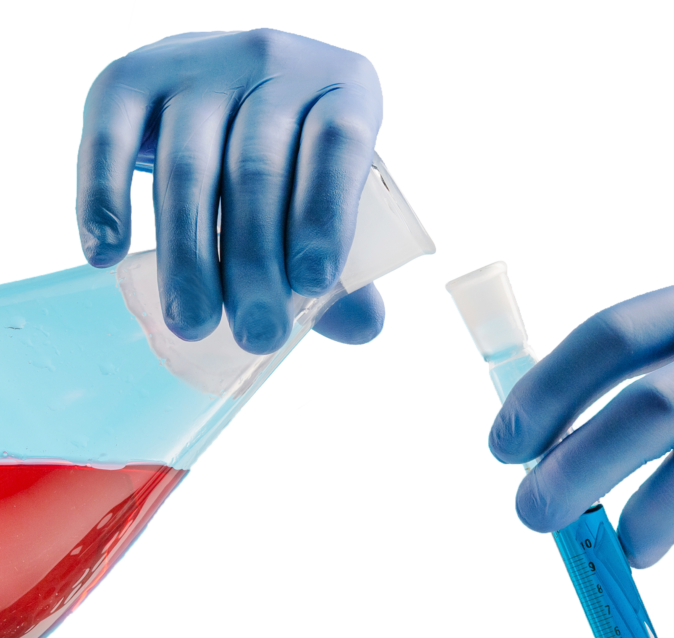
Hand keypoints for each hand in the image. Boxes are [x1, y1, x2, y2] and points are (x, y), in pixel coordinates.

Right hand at [76, 28, 385, 353]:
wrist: (232, 79)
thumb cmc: (297, 157)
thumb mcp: (332, 193)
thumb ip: (349, 262)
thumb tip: (364, 328)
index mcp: (342, 87)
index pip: (338, 146)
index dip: (325, 216)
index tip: (311, 286)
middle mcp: (271, 62)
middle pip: (257, 169)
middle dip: (254, 263)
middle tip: (255, 333)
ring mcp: (198, 63)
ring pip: (188, 166)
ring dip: (189, 254)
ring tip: (193, 322)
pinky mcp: (131, 74)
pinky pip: (110, 138)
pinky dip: (103, 198)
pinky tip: (108, 256)